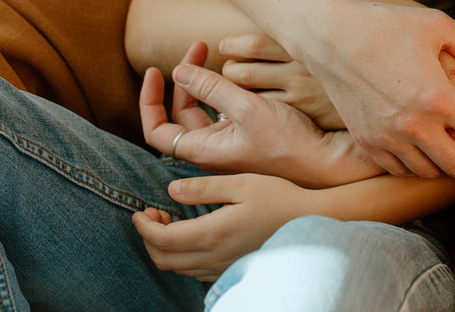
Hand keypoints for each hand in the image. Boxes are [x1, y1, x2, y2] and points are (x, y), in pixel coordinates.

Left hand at [132, 173, 306, 281]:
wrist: (313, 223)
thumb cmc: (280, 198)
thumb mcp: (242, 182)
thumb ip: (204, 186)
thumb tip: (172, 189)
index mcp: (212, 233)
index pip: (162, 240)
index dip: (143, 226)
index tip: (141, 210)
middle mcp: (214, 257)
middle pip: (163, 260)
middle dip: (149, 239)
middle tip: (154, 214)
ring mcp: (223, 268)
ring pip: (177, 269)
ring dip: (164, 248)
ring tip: (172, 221)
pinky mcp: (231, 270)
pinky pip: (194, 271)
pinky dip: (182, 256)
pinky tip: (192, 235)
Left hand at [140, 46, 380, 185]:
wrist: (326, 162)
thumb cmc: (289, 141)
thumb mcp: (248, 108)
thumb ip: (212, 88)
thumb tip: (179, 71)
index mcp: (204, 150)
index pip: (156, 130)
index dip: (150, 101)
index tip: (155, 71)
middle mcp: (213, 149)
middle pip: (181, 113)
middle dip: (184, 78)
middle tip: (199, 47)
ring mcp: (231, 144)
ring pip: (204, 110)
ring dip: (204, 81)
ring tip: (214, 54)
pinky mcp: (249, 138)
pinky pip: (225, 111)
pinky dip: (224, 89)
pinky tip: (239, 73)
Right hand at [295, 1, 454, 186]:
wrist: (327, 36)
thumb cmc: (384, 24)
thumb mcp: (436, 24)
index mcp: (438, 97)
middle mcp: (414, 125)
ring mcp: (388, 138)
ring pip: (431, 172)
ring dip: (450, 170)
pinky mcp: (367, 142)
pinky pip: (401, 169)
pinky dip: (418, 167)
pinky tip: (426, 155)